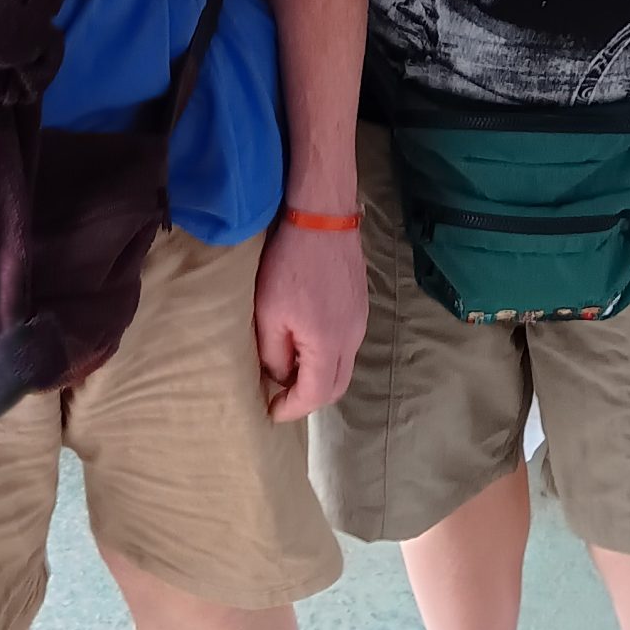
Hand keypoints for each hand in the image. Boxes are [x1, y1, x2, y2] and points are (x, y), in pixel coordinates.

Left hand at [253, 218, 366, 422]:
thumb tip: (280, 376)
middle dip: (309, 399)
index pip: (315, 395)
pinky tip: (306, 341)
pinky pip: (347, 343)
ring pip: (343, 365)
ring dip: (319, 376)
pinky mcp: (360, 304)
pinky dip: (327, 355)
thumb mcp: (269, 312)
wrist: (322, 217)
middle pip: (336, 387)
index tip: (271, 411)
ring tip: (290, 369)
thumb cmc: (290, 263)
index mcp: (328, 345)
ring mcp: (360, 320)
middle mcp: (352, 338)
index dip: (292, 409)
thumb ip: (274, 353)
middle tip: (281, 397)